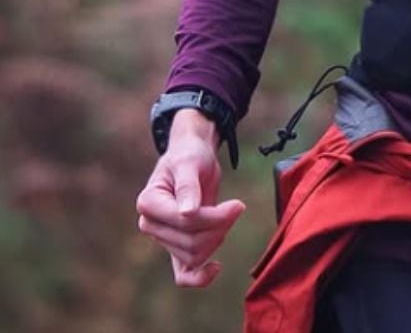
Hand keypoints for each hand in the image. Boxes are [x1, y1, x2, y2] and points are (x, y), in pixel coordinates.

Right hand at [135, 110, 246, 287]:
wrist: (192, 158)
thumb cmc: (190, 157)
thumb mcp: (190, 163)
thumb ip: (188, 186)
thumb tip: (187, 212)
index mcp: (148, 203)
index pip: (185, 222)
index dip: (215, 217)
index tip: (239, 204)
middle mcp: (150, 224)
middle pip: (191, 242)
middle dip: (220, 226)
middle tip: (236, 207)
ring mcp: (162, 238)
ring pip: (194, 256)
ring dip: (218, 238)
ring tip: (227, 215)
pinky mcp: (176, 246)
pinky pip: (182, 274)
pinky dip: (198, 277)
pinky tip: (216, 268)